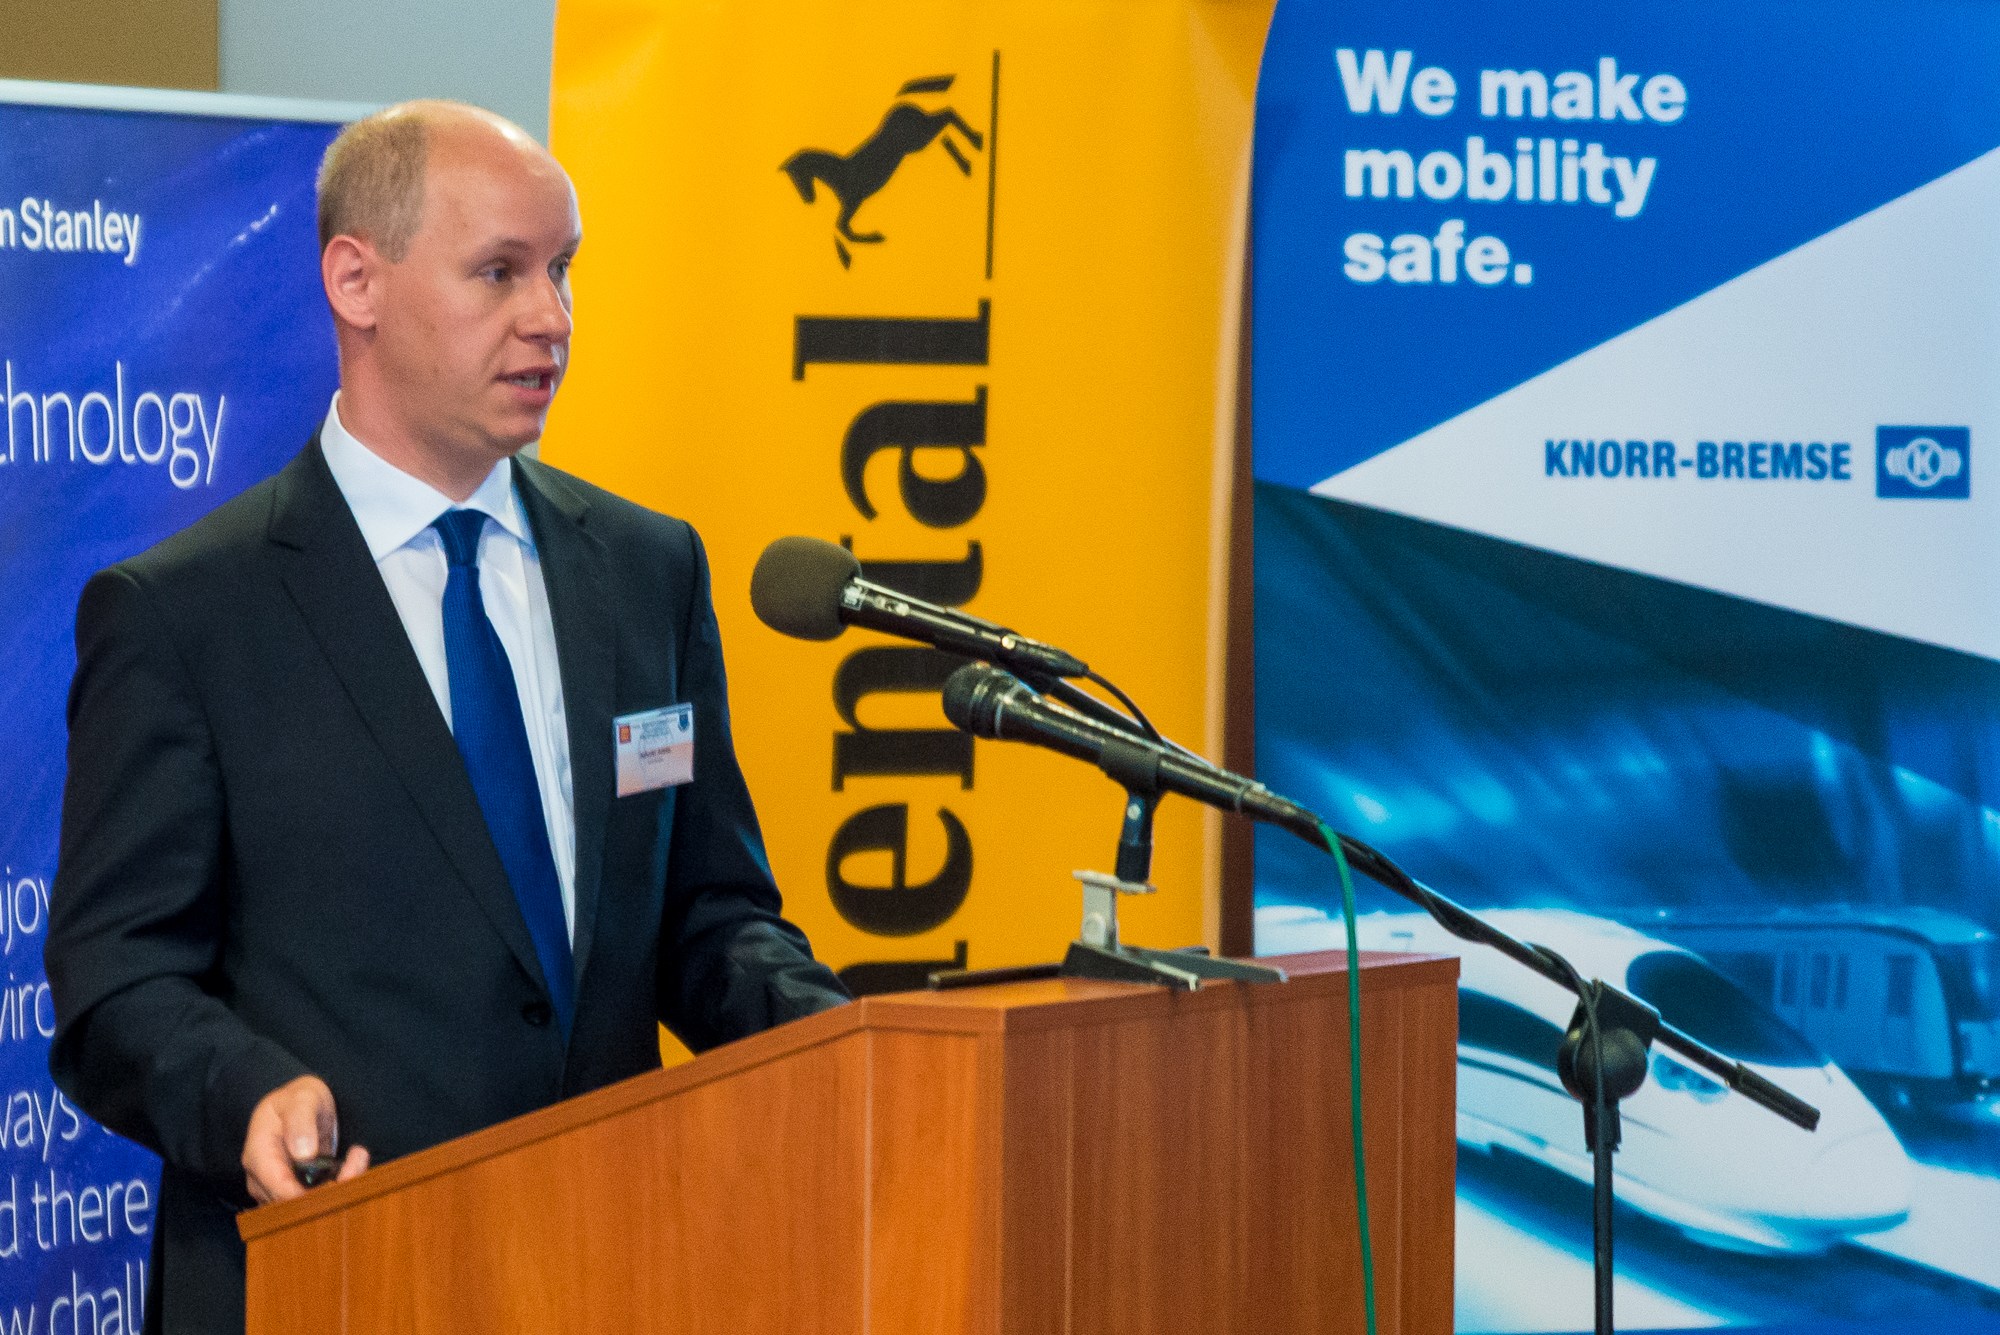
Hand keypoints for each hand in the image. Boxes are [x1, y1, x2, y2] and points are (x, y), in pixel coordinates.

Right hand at [241, 1075, 369, 1204]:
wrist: (301, 1105)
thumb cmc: (297, 1099)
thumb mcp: (301, 1099)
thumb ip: (300, 1122)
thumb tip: (302, 1153)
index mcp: (258, 1155)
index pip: (278, 1189)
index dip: (307, 1194)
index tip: (338, 1181)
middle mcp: (262, 1178)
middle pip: (293, 1202)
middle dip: (329, 1188)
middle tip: (358, 1161)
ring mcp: (276, 1187)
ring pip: (306, 1205)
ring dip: (338, 1186)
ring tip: (357, 1156)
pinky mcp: (293, 1191)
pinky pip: (314, 1200)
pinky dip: (338, 1186)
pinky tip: (352, 1163)